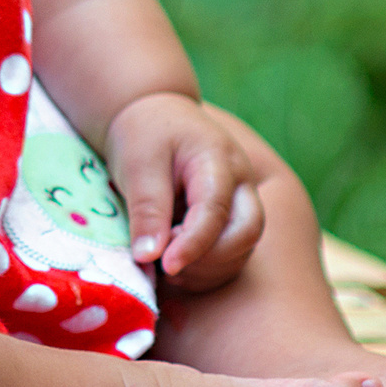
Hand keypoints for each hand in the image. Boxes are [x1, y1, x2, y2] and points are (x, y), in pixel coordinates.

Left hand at [104, 91, 263, 291]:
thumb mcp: (138, 163)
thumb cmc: (144, 134)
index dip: (194, 244)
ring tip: (162, 266)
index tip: (165, 265)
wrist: (152, 115)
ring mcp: (240, 204)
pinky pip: (229, 257)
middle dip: (209, 260)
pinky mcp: (230, 222)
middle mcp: (241, 184)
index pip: (217, 211)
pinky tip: (172, 267)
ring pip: (241, 251)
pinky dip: (203, 271)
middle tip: (165, 265)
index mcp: (220, 160)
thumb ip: (146, 208)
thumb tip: (148, 257)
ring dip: (205, 270)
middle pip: (247, 233)